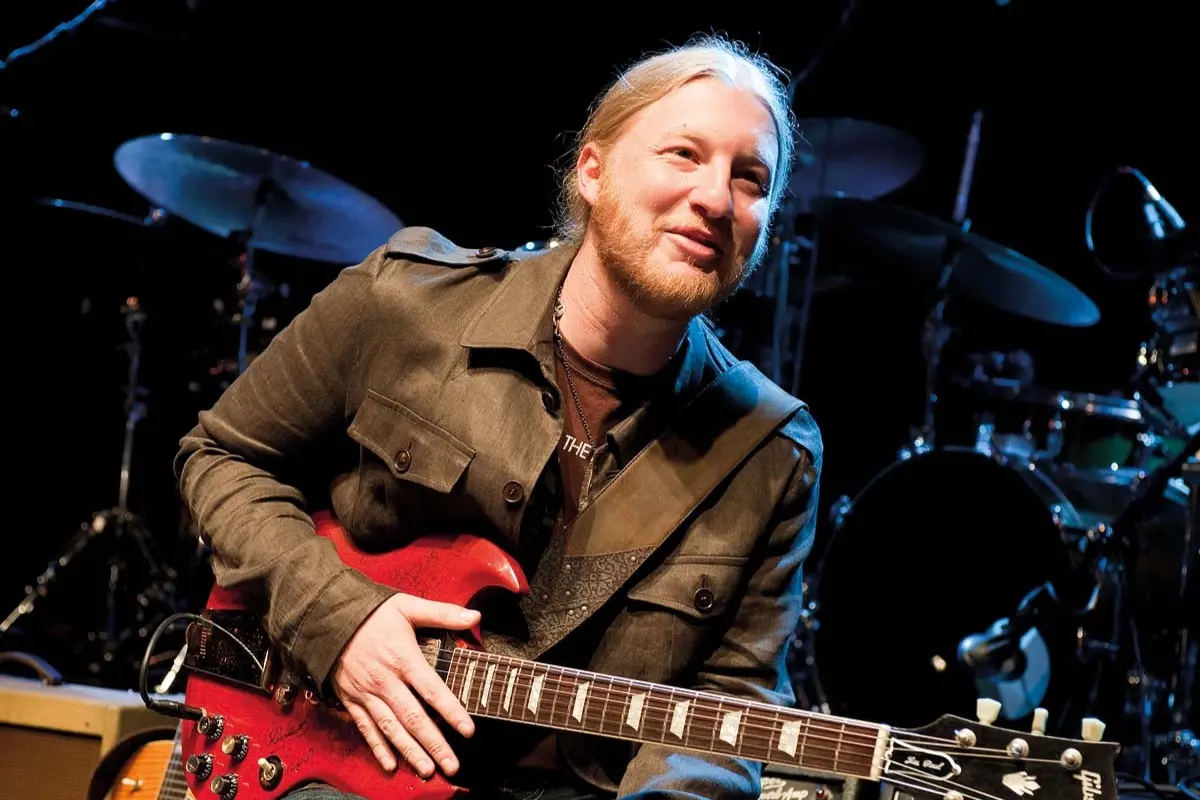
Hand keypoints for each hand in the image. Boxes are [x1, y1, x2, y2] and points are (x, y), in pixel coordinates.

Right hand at [330, 593, 480, 776]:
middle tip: (452, 766)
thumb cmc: (371, 611)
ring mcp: (367, 693)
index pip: (432, 690)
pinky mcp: (351, 700)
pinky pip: (366, 728)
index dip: (451, 712)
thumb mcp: (408, 606)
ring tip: (427, 770)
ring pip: (391, 728)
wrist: (326, 616)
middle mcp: (385, 680)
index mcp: (403, 658)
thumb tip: (475, 617)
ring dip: (410, 752)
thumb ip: (443, 613)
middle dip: (434, 744)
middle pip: (413, 718)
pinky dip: (378, 748)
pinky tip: (390, 765)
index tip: (468, 731)